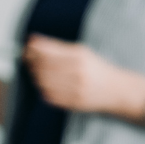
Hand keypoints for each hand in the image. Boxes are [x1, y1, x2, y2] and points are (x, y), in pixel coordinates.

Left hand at [23, 35, 144, 116]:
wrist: (117, 90)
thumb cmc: (97, 69)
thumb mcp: (82, 52)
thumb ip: (57, 47)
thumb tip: (35, 40)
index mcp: (80, 57)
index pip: (47, 52)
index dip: (33, 49)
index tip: (28, 46)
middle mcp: (77, 72)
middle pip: (43, 66)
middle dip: (32, 61)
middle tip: (29, 58)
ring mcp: (75, 89)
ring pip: (43, 81)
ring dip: (35, 75)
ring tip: (37, 70)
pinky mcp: (72, 102)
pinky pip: (49, 95)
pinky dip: (42, 88)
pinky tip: (46, 82)